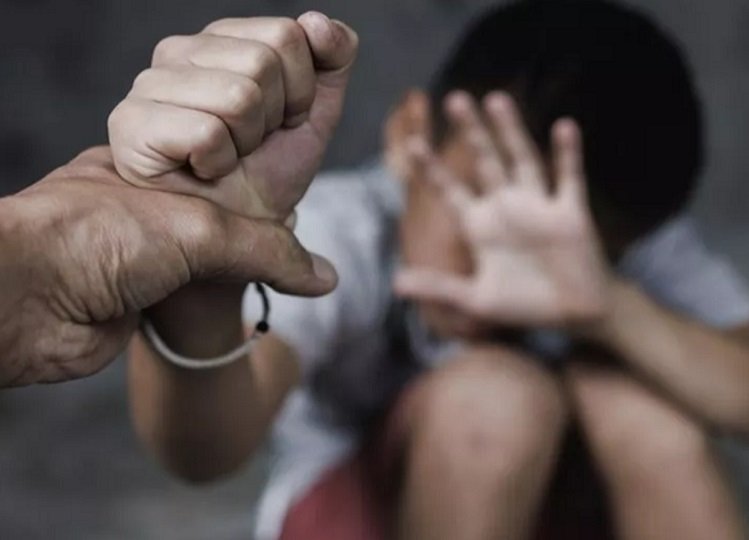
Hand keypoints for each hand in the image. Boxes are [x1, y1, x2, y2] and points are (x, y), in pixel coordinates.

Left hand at [0, 147, 336, 386]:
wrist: (28, 300)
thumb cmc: (97, 234)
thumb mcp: (198, 228)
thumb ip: (267, 250)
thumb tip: (326, 278)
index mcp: (156, 167)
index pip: (228, 161)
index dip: (264, 171)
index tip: (299, 188)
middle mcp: (150, 206)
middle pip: (226, 212)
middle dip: (262, 225)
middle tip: (301, 226)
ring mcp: (145, 252)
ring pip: (213, 257)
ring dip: (242, 269)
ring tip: (287, 273)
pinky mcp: (142, 299)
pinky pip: (199, 296)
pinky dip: (223, 301)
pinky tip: (244, 300)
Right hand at [108, 12, 358, 220]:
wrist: (238, 230)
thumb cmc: (268, 169)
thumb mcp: (317, 112)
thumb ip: (332, 59)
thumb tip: (318, 22)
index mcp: (222, 39)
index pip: (287, 35)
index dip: (301, 90)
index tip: (280, 120)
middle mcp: (179, 51)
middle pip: (263, 62)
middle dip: (273, 117)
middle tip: (250, 143)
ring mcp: (149, 84)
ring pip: (238, 97)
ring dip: (246, 142)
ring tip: (226, 156)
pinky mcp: (130, 124)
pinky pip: (207, 134)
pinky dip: (219, 163)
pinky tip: (201, 169)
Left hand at [394, 93, 610, 326]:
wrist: (573, 314)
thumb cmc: (524, 304)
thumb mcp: (476, 299)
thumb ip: (439, 288)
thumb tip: (395, 284)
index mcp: (480, 226)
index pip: (450, 191)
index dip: (432, 169)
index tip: (413, 144)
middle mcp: (506, 208)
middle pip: (484, 162)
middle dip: (471, 133)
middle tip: (455, 99)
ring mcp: (537, 206)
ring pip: (522, 160)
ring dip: (510, 132)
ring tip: (496, 100)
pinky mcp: (569, 213)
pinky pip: (569, 179)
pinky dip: (567, 155)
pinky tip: (564, 126)